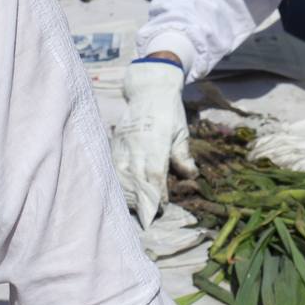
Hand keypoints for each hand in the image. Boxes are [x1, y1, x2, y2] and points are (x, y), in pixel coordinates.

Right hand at [115, 61, 195, 227]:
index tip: (162, 207)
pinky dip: (117, 180)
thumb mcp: (181, 131)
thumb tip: (190, 175)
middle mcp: (137, 143)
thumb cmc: (169, 111)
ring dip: (128, 192)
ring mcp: (123, 142)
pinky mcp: (115, 141)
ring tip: (134, 208)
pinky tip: (122, 191)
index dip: (157, 193)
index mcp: (155, 141)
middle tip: (147, 216)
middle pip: (136, 177)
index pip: (155, 173)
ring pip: (121, 173)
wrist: (149, 88)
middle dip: (142, 199)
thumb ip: (182, 155)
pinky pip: (113, 165)